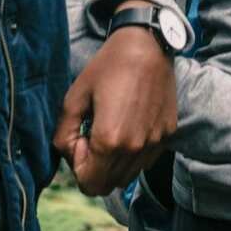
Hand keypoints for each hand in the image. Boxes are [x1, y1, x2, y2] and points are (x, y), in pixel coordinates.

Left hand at [53, 2, 177, 195]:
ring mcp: (154, 143)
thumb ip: (63, 134)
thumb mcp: (74, 97)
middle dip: (93, 168)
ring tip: (110, 129)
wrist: (147, 44)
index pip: (88, 184)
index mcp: (109, 140)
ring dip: (113, 163)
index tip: (79, 138)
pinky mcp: (167, 135)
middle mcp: (135, 148)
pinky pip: (144, 161)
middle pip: (107, 186)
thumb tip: (69, 153)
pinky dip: (132, 153)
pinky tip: (128, 124)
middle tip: (91, 136)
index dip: (77, 166)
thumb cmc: (107, 66)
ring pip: (126, 177)